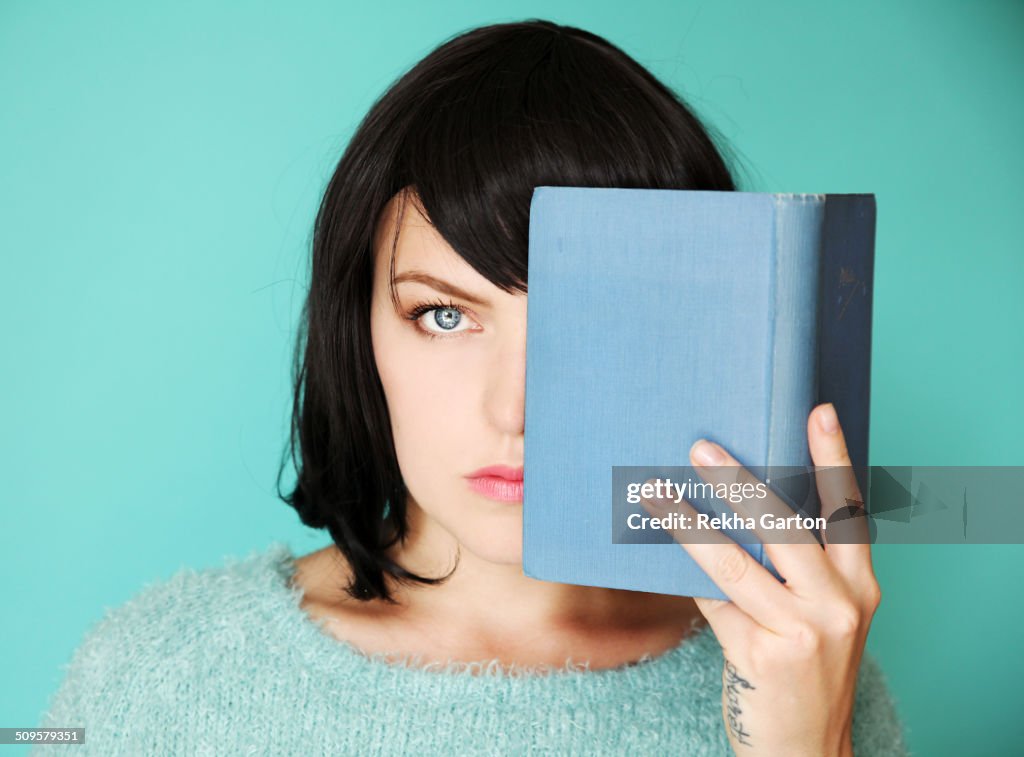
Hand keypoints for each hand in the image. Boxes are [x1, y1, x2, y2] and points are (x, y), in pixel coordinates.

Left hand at [640, 402, 878, 756]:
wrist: (804, 751)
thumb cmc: (804, 672)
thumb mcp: (818, 618)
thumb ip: (792, 570)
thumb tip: (732, 508)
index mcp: (859, 586)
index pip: (848, 511)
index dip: (833, 459)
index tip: (817, 411)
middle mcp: (840, 604)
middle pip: (785, 525)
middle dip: (740, 482)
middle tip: (701, 446)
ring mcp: (803, 630)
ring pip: (736, 561)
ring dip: (689, 523)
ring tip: (656, 492)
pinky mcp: (764, 653)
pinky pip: (713, 601)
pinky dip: (686, 573)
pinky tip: (659, 546)